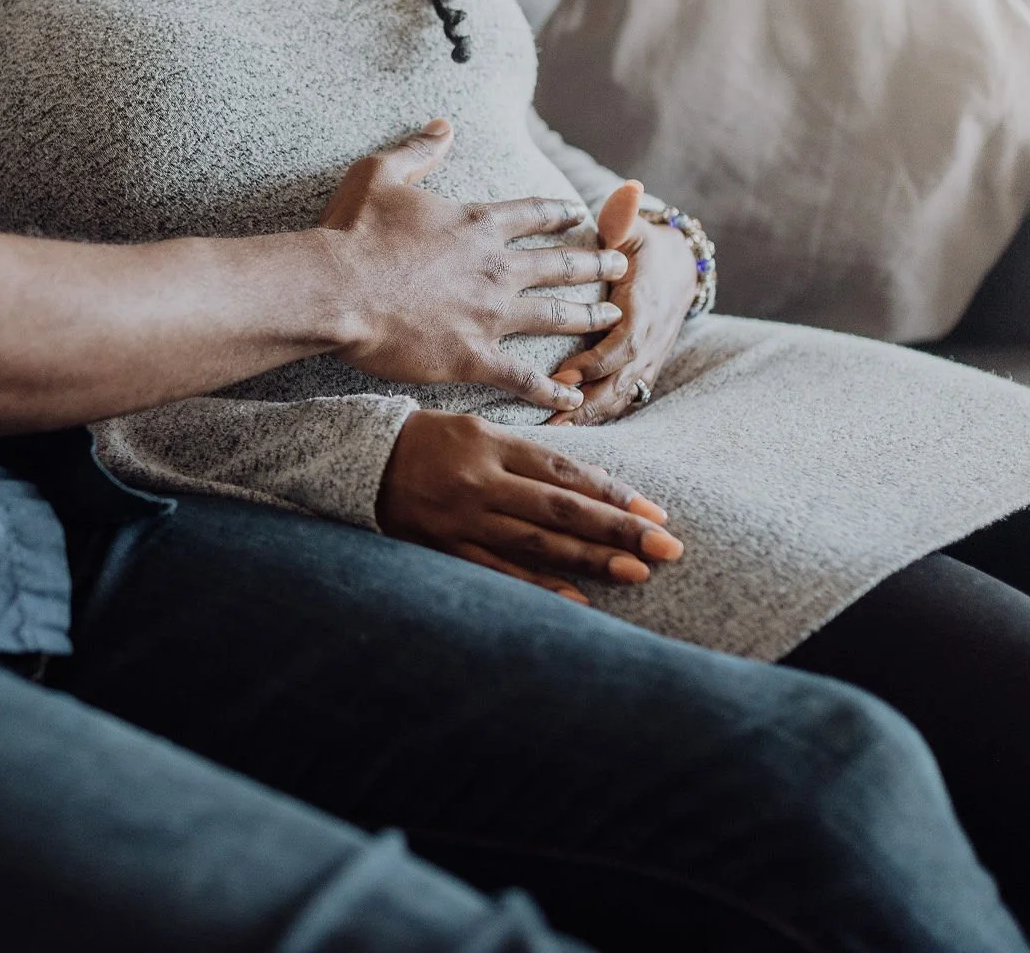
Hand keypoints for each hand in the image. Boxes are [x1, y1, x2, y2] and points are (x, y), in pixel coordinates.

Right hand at [322, 121, 632, 413]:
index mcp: (476, 224)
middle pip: (560, 264)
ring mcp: (490, 314)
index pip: (532, 214)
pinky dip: (552, 391)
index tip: (579, 213)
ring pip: (556, 315)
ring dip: (589, 316)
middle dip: (595, 263)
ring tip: (614, 316)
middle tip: (621, 265)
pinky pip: (524, 377)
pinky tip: (574, 398)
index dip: (558, 212)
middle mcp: (494, 267)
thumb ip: (418, 149)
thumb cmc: (353, 233)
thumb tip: (444, 126)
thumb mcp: (380, 173)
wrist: (337, 290)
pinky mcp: (474, 356)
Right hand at [378, 411, 682, 601]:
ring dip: (590, 560)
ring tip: (636, 574)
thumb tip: (589, 482)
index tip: (656, 514)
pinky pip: (499, 571)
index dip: (614, 493)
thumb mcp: (479, 428)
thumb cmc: (430, 441)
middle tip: (667, 547)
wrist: (362, 459)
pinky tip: (578, 601)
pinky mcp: (445, 547)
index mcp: (494, 444)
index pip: (567, 471)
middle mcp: (483, 481)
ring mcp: (463, 517)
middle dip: (618, 529)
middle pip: (562, 508)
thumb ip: (529, 454)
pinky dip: (540, 587)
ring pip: (537, 542)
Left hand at [546, 182, 698, 427]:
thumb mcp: (636, 228)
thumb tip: (628, 188)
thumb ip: (625, 216)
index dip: (594, 362)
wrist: (684, 268)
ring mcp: (647, 361)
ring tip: (551, 438)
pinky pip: (621, 402)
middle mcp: (648, 341)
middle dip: (586, 405)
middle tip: (550, 422)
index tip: (562, 374)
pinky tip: (568, 435)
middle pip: (618, 383)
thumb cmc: (646, 246)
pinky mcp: (641, 373)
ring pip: (619, 399)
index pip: (620, 343)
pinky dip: (597, 420)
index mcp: (643, 308)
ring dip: (588, 420)